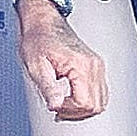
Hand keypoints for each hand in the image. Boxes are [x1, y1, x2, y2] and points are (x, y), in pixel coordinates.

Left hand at [18, 8, 107, 123]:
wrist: (43, 22)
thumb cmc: (38, 39)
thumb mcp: (36, 66)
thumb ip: (48, 88)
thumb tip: (55, 106)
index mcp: (81, 65)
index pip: (85, 103)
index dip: (69, 111)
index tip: (55, 106)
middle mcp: (93, 66)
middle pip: (96, 106)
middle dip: (76, 113)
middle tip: (58, 109)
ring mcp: (96, 66)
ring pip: (100, 102)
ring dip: (82, 109)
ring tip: (64, 105)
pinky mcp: (94, 67)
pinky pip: (99, 93)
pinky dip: (86, 101)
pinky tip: (71, 99)